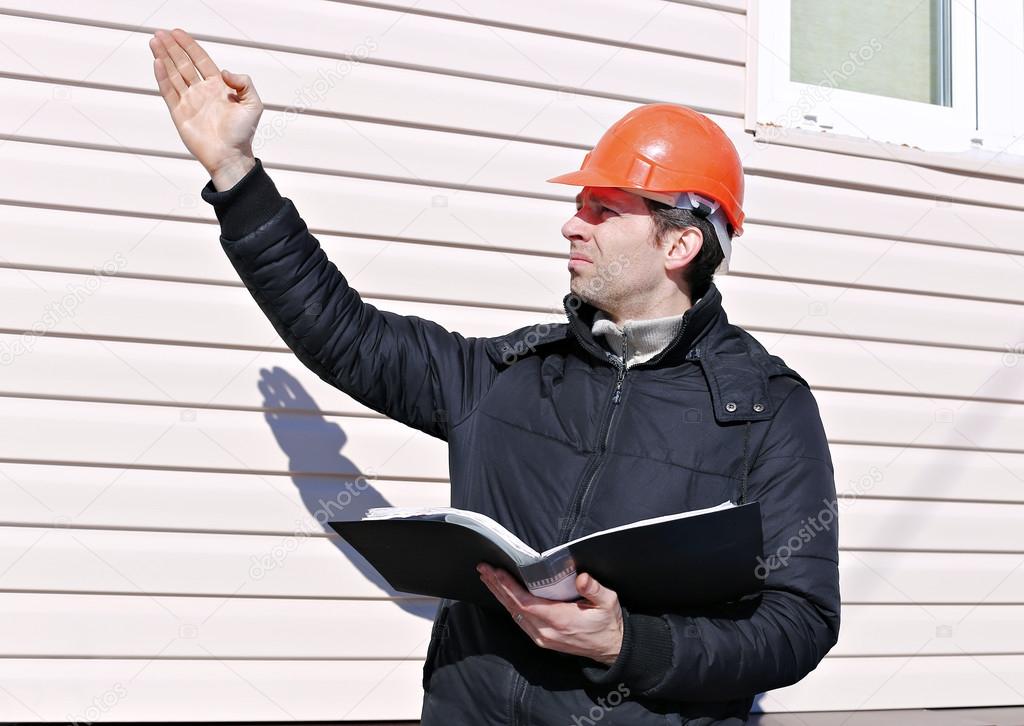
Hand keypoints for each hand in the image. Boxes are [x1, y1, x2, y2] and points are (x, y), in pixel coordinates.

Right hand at [148, 27, 261, 188]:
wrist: (231, 156)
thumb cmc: (244, 133)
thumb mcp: (253, 104)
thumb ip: (244, 83)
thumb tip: (224, 72)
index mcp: (218, 87)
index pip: (201, 60)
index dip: (189, 46)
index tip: (177, 32)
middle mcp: (202, 91)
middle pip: (183, 63)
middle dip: (172, 47)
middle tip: (160, 32)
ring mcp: (189, 101)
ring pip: (173, 74)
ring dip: (164, 57)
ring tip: (155, 41)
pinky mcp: (179, 113)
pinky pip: (168, 91)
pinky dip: (162, 76)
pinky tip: (157, 62)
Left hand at [477, 562, 623, 664]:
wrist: (611, 648)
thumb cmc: (608, 622)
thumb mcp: (608, 602)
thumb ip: (594, 590)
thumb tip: (582, 578)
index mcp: (560, 620)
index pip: (525, 602)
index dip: (508, 587)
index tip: (496, 571)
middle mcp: (546, 632)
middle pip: (514, 607)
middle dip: (497, 587)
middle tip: (483, 569)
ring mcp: (542, 637)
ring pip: (514, 614)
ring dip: (500, 595)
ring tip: (488, 578)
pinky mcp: (542, 639)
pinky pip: (519, 621)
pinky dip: (509, 605)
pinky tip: (502, 595)